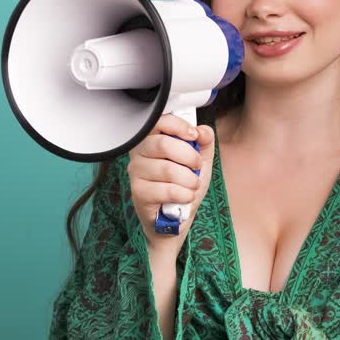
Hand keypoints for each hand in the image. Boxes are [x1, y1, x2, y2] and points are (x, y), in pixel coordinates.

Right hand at [127, 114, 216, 249]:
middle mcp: (139, 153)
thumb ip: (204, 142)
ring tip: (192, 185)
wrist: (177, 217)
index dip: (178, 126)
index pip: (158, 121)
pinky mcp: (138, 192)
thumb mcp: (199, 161)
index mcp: (152, 139)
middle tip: (196, 166)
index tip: (194, 135)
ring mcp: (136, 172)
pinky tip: (185, 197)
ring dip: (189, 180)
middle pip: (163, 145)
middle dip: (189, 156)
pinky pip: (166, 189)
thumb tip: (203, 131)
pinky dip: (184, 194)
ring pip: (167, 169)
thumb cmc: (183, 185)